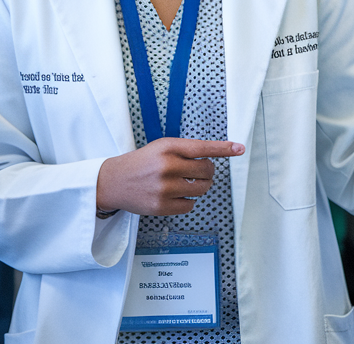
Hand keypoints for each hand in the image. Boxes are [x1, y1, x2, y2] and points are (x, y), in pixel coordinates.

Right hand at [96, 138, 244, 215]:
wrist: (114, 181)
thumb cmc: (141, 163)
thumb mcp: (160, 148)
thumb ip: (184, 151)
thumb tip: (212, 160)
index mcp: (168, 147)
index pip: (202, 147)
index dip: (224, 148)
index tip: (239, 148)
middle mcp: (167, 166)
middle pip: (207, 171)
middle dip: (206, 172)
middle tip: (196, 172)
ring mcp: (165, 187)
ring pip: (201, 189)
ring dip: (198, 187)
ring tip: (183, 183)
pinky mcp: (162, 206)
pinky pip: (190, 205)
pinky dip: (187, 201)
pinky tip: (174, 195)